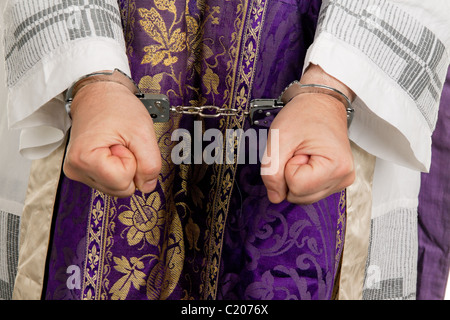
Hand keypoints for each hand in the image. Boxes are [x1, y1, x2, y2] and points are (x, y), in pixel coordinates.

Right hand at [63, 81, 161, 197]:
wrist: (99, 93)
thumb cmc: (116, 106)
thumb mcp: (142, 133)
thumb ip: (150, 164)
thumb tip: (147, 186)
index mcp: (85, 160)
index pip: (124, 184)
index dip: (132, 163)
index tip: (124, 143)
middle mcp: (76, 169)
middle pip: (120, 189)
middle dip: (129, 167)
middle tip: (122, 143)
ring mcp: (77, 171)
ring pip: (116, 187)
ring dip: (124, 167)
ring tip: (116, 144)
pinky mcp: (82, 170)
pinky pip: (111, 181)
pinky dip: (117, 167)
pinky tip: (111, 149)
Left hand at [261, 65, 354, 203]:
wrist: (321, 102)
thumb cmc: (304, 114)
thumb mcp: (280, 138)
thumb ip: (271, 171)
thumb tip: (274, 197)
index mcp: (336, 167)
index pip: (295, 187)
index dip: (287, 168)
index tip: (297, 149)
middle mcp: (344, 177)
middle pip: (300, 196)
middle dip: (290, 174)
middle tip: (299, 150)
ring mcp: (341, 180)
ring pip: (303, 196)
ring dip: (295, 176)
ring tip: (303, 153)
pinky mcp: (336, 180)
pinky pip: (309, 191)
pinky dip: (302, 177)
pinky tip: (308, 159)